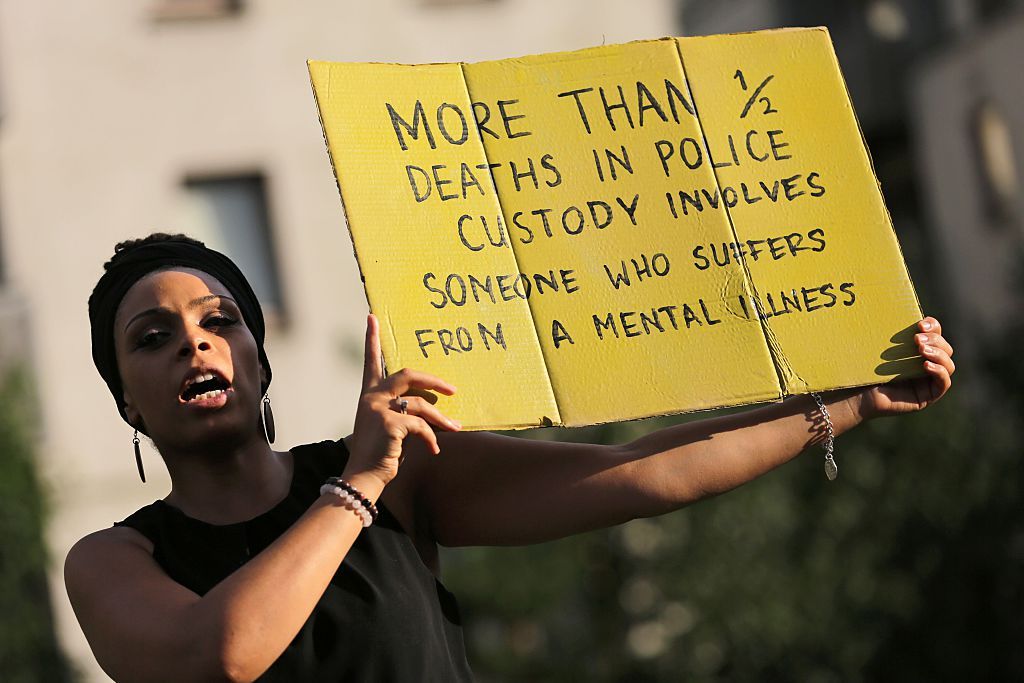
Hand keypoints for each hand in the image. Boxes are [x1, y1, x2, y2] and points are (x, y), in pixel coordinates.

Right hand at [344, 314, 459, 487]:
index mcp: (369, 395)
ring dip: (441, 418)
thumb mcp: (389, 427)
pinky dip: (432, 437)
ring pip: (421, 403)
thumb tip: (434, 408)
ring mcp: (379, 409)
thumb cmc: (379, 454)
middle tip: (452, 390)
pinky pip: (421, 425)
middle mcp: (372, 398)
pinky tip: (434, 450)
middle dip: (434, 380)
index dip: (372, 339)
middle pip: (408, 374)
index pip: (371, 362)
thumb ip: (404, 412)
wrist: (364, 477)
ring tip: (454, 429)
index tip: (372, 316)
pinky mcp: (390, 423)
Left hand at [854, 316, 954, 418]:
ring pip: (949, 365)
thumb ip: (893, 333)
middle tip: (917, 339)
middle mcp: (926, 364)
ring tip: (921, 350)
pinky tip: (925, 366)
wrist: (854, 395)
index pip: (935, 333)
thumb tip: (898, 301)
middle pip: (946, 348)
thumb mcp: (879, 346)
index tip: (920, 324)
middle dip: (935, 341)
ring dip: (938, 354)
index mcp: (916, 349)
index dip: (933, 326)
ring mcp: (928, 382)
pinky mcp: (927, 397)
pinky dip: (939, 372)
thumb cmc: (862, 369)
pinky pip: (944, 384)